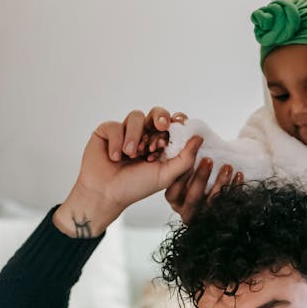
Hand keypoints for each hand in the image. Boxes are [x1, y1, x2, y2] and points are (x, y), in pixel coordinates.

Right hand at [54, 108, 202, 236]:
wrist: (106, 194)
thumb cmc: (135, 187)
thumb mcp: (166, 175)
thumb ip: (185, 158)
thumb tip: (199, 137)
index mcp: (161, 145)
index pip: (172, 125)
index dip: (175, 123)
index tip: (177, 126)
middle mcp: (145, 135)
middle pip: (156, 113)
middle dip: (160, 117)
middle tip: (161, 125)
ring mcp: (126, 132)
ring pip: (136, 116)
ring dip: (136, 135)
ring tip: (132, 154)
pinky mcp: (107, 131)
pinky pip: (115, 125)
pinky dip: (117, 141)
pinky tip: (115, 157)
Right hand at [165, 159, 243, 223]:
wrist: (214, 209)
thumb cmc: (195, 187)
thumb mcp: (186, 179)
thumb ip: (185, 167)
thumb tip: (192, 142)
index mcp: (176, 200)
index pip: (174, 189)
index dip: (182, 173)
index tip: (190, 155)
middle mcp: (188, 210)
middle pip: (193, 196)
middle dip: (201, 177)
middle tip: (208, 160)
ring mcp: (204, 215)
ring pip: (213, 201)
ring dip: (221, 182)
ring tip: (227, 167)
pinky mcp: (221, 216)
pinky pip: (229, 202)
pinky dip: (235, 188)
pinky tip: (238, 175)